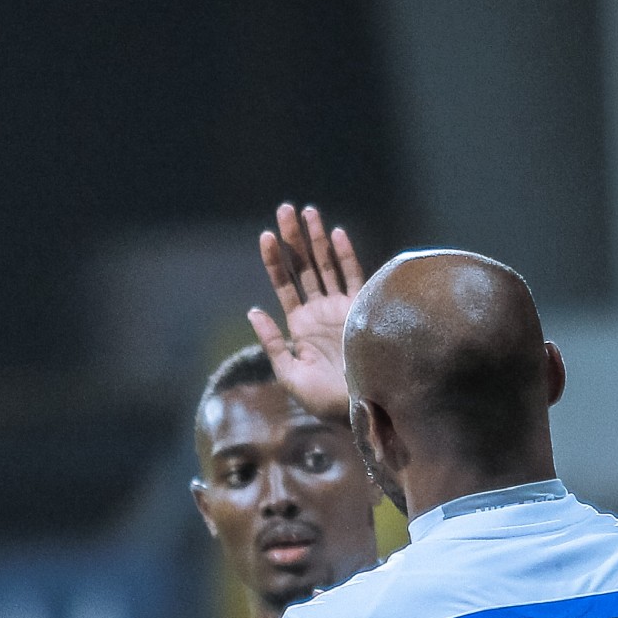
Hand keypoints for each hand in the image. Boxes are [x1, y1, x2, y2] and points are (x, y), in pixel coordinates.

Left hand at [247, 202, 364, 422]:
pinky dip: (345, 256)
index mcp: (299, 327)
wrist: (363, 409)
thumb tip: (254, 311)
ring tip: (307, 211)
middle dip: (294, 239)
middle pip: (303, 268)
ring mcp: (341, 308)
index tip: (265, 235)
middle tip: (284, 209)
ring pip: (326, 266)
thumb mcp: (290, 375)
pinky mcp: (363, 310)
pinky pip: (354, 277)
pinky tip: (336, 233)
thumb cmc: (325, 400)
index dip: (274, 260)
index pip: (283, 285)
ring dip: (316, 239)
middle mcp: (319, 312)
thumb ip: (272, 343)